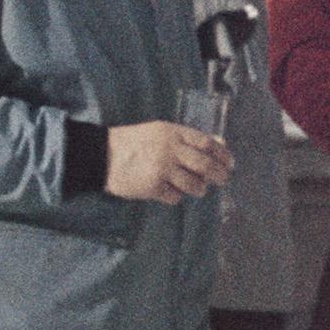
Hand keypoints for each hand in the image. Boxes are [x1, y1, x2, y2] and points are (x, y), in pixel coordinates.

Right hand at [102, 121, 236, 203]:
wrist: (100, 155)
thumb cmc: (132, 142)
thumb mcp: (160, 132)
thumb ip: (187, 139)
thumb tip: (220, 144)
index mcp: (172, 133)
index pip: (207, 144)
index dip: (223, 154)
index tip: (229, 163)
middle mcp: (169, 150)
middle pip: (206, 165)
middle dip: (219, 175)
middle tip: (222, 179)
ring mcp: (161, 169)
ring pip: (195, 184)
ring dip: (199, 188)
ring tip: (196, 188)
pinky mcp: (152, 187)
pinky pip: (175, 197)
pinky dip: (176, 196)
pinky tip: (169, 190)